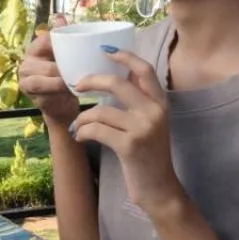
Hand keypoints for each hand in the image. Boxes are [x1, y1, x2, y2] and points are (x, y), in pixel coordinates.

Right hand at [18, 26, 81, 127]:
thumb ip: (64, 38)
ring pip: (41, 81)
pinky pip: (45, 96)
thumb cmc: (63, 75)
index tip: (76, 47)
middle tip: (80, 70)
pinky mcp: (33, 99)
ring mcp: (26, 83)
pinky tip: (70, 93)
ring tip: (74, 83)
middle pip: (44, 65)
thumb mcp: (64, 56)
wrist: (61, 105)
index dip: (57, 43)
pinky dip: (58, 95)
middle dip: (62, 68)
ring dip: (59, 83)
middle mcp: (26, 65)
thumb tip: (59, 17)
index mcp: (34, 50)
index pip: (44, 40)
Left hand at [69, 49, 184, 212]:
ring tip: (78, 124)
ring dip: (83, 117)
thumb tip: (115, 76)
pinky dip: (83, 131)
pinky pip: (97, 129)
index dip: (125, 56)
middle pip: (117, 83)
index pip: (145, 70)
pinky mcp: (130, 146)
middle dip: (92, 81)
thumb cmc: (149, 155)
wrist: (159, 189)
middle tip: (78, 86)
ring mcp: (143, 128)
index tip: (106, 50)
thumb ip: (139, 101)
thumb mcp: (151, 123)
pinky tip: (80, 136)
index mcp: (161, 103)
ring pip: (101, 110)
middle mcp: (154, 112)